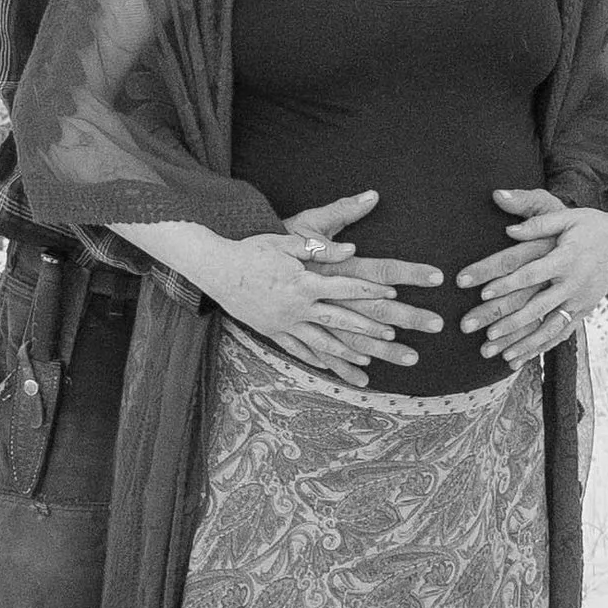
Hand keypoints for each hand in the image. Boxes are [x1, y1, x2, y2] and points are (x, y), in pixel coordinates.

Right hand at [214, 191, 442, 380]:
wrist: (216, 270)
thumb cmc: (252, 250)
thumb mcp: (286, 241)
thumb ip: (320, 248)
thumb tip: (350, 249)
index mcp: (302, 283)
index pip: (343, 287)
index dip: (368, 291)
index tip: (391, 295)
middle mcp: (296, 308)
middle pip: (338, 319)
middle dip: (366, 328)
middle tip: (391, 335)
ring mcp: (283, 323)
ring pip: (320, 341)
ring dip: (346, 352)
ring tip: (369, 360)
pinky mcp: (271, 331)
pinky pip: (297, 348)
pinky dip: (315, 358)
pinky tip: (329, 365)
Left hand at [457, 188, 607, 367]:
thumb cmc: (591, 225)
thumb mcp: (567, 216)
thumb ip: (536, 221)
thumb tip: (505, 222)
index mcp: (566, 257)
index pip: (531, 272)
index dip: (507, 282)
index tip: (482, 291)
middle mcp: (573, 283)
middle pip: (535, 306)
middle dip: (507, 321)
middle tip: (480, 333)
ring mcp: (580, 301)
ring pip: (547, 327)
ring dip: (521, 342)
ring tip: (495, 354)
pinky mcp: (584, 311)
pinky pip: (560, 334)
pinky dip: (539, 348)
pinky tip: (517, 359)